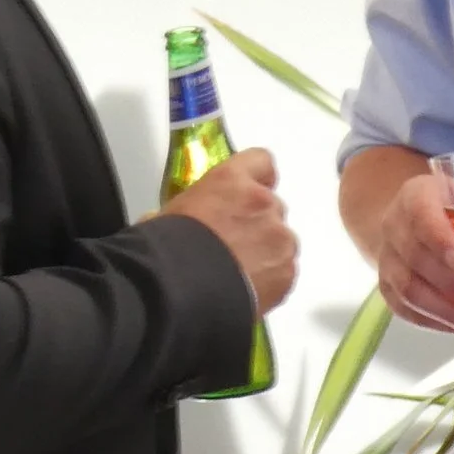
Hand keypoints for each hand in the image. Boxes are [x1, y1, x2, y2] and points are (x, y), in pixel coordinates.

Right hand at [159, 148, 298, 312]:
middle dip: (257, 224)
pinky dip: (270, 281)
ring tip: (239, 276)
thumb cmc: (165, 249)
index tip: (247, 196)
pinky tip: (246, 292)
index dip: (256, 179)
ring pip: (282, 241)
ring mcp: (280, 238)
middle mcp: (263, 202)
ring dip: (266, 253)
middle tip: (233, 247)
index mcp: (231, 180)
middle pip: (272, 207)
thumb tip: (177, 228)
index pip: (261, 162)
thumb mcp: (166, 216)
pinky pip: (284, 272)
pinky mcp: (287, 272)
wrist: (180, 292)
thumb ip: (189, 211)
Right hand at [374, 172, 453, 334]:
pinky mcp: (387, 287)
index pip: (422, 213)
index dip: (440, 238)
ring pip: (409, 289)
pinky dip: (436, 321)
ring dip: (447, 311)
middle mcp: (394, 224)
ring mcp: (386, 258)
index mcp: (418, 195)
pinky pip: (406, 309)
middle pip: (417, 257)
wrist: (421, 226)